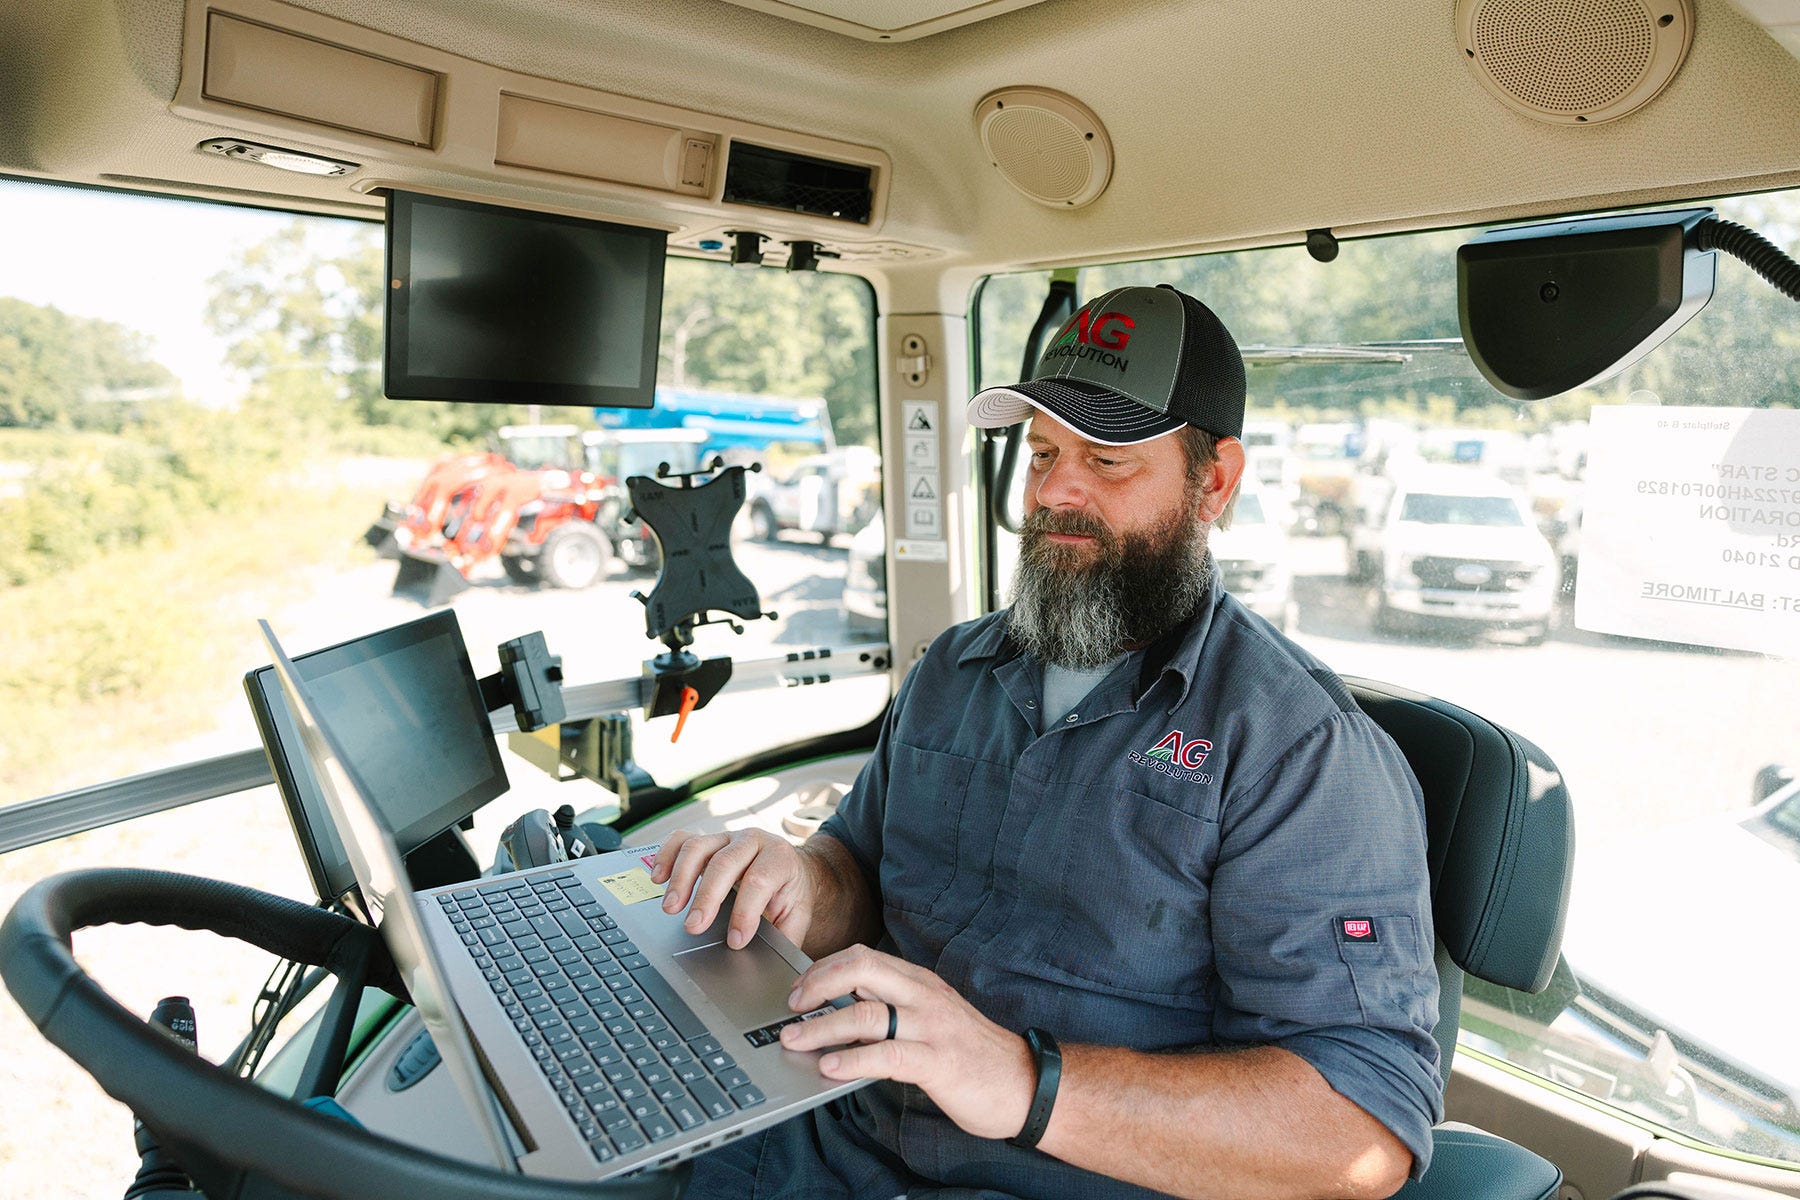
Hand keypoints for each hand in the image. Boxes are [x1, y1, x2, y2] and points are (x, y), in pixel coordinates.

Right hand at [651, 828, 813, 950]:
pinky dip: (666, 856)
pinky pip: (681, 839)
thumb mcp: (797, 915)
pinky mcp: (707, 840)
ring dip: (681, 878)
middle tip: (694, 927)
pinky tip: (658, 879)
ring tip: (671, 908)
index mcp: (779, 858)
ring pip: (698, 847)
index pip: (759, 880)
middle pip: (724, 863)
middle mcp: (752, 841)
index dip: (745, 912)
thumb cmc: (790, 894)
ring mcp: (727, 837)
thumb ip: (785, 935)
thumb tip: (767, 961)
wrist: (792, 869)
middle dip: (707, 897)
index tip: (734, 940)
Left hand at [779, 944, 1035, 1141]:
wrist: (1025, 1082)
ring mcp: (931, 1027)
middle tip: (791, 1007)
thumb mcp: (933, 1017)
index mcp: (921, 982)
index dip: (824, 969)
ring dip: (821, 1026)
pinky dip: (852, 1059)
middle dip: (817, 984)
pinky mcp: (937, 1062)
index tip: (798, 989)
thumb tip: (845, 1008)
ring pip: (865, 1013)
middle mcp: (924, 996)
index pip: (863, 957)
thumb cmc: (973, 1054)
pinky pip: (887, 1055)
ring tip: (794, 1040)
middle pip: (861, 970)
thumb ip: (896, 1007)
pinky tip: (830, 1067)